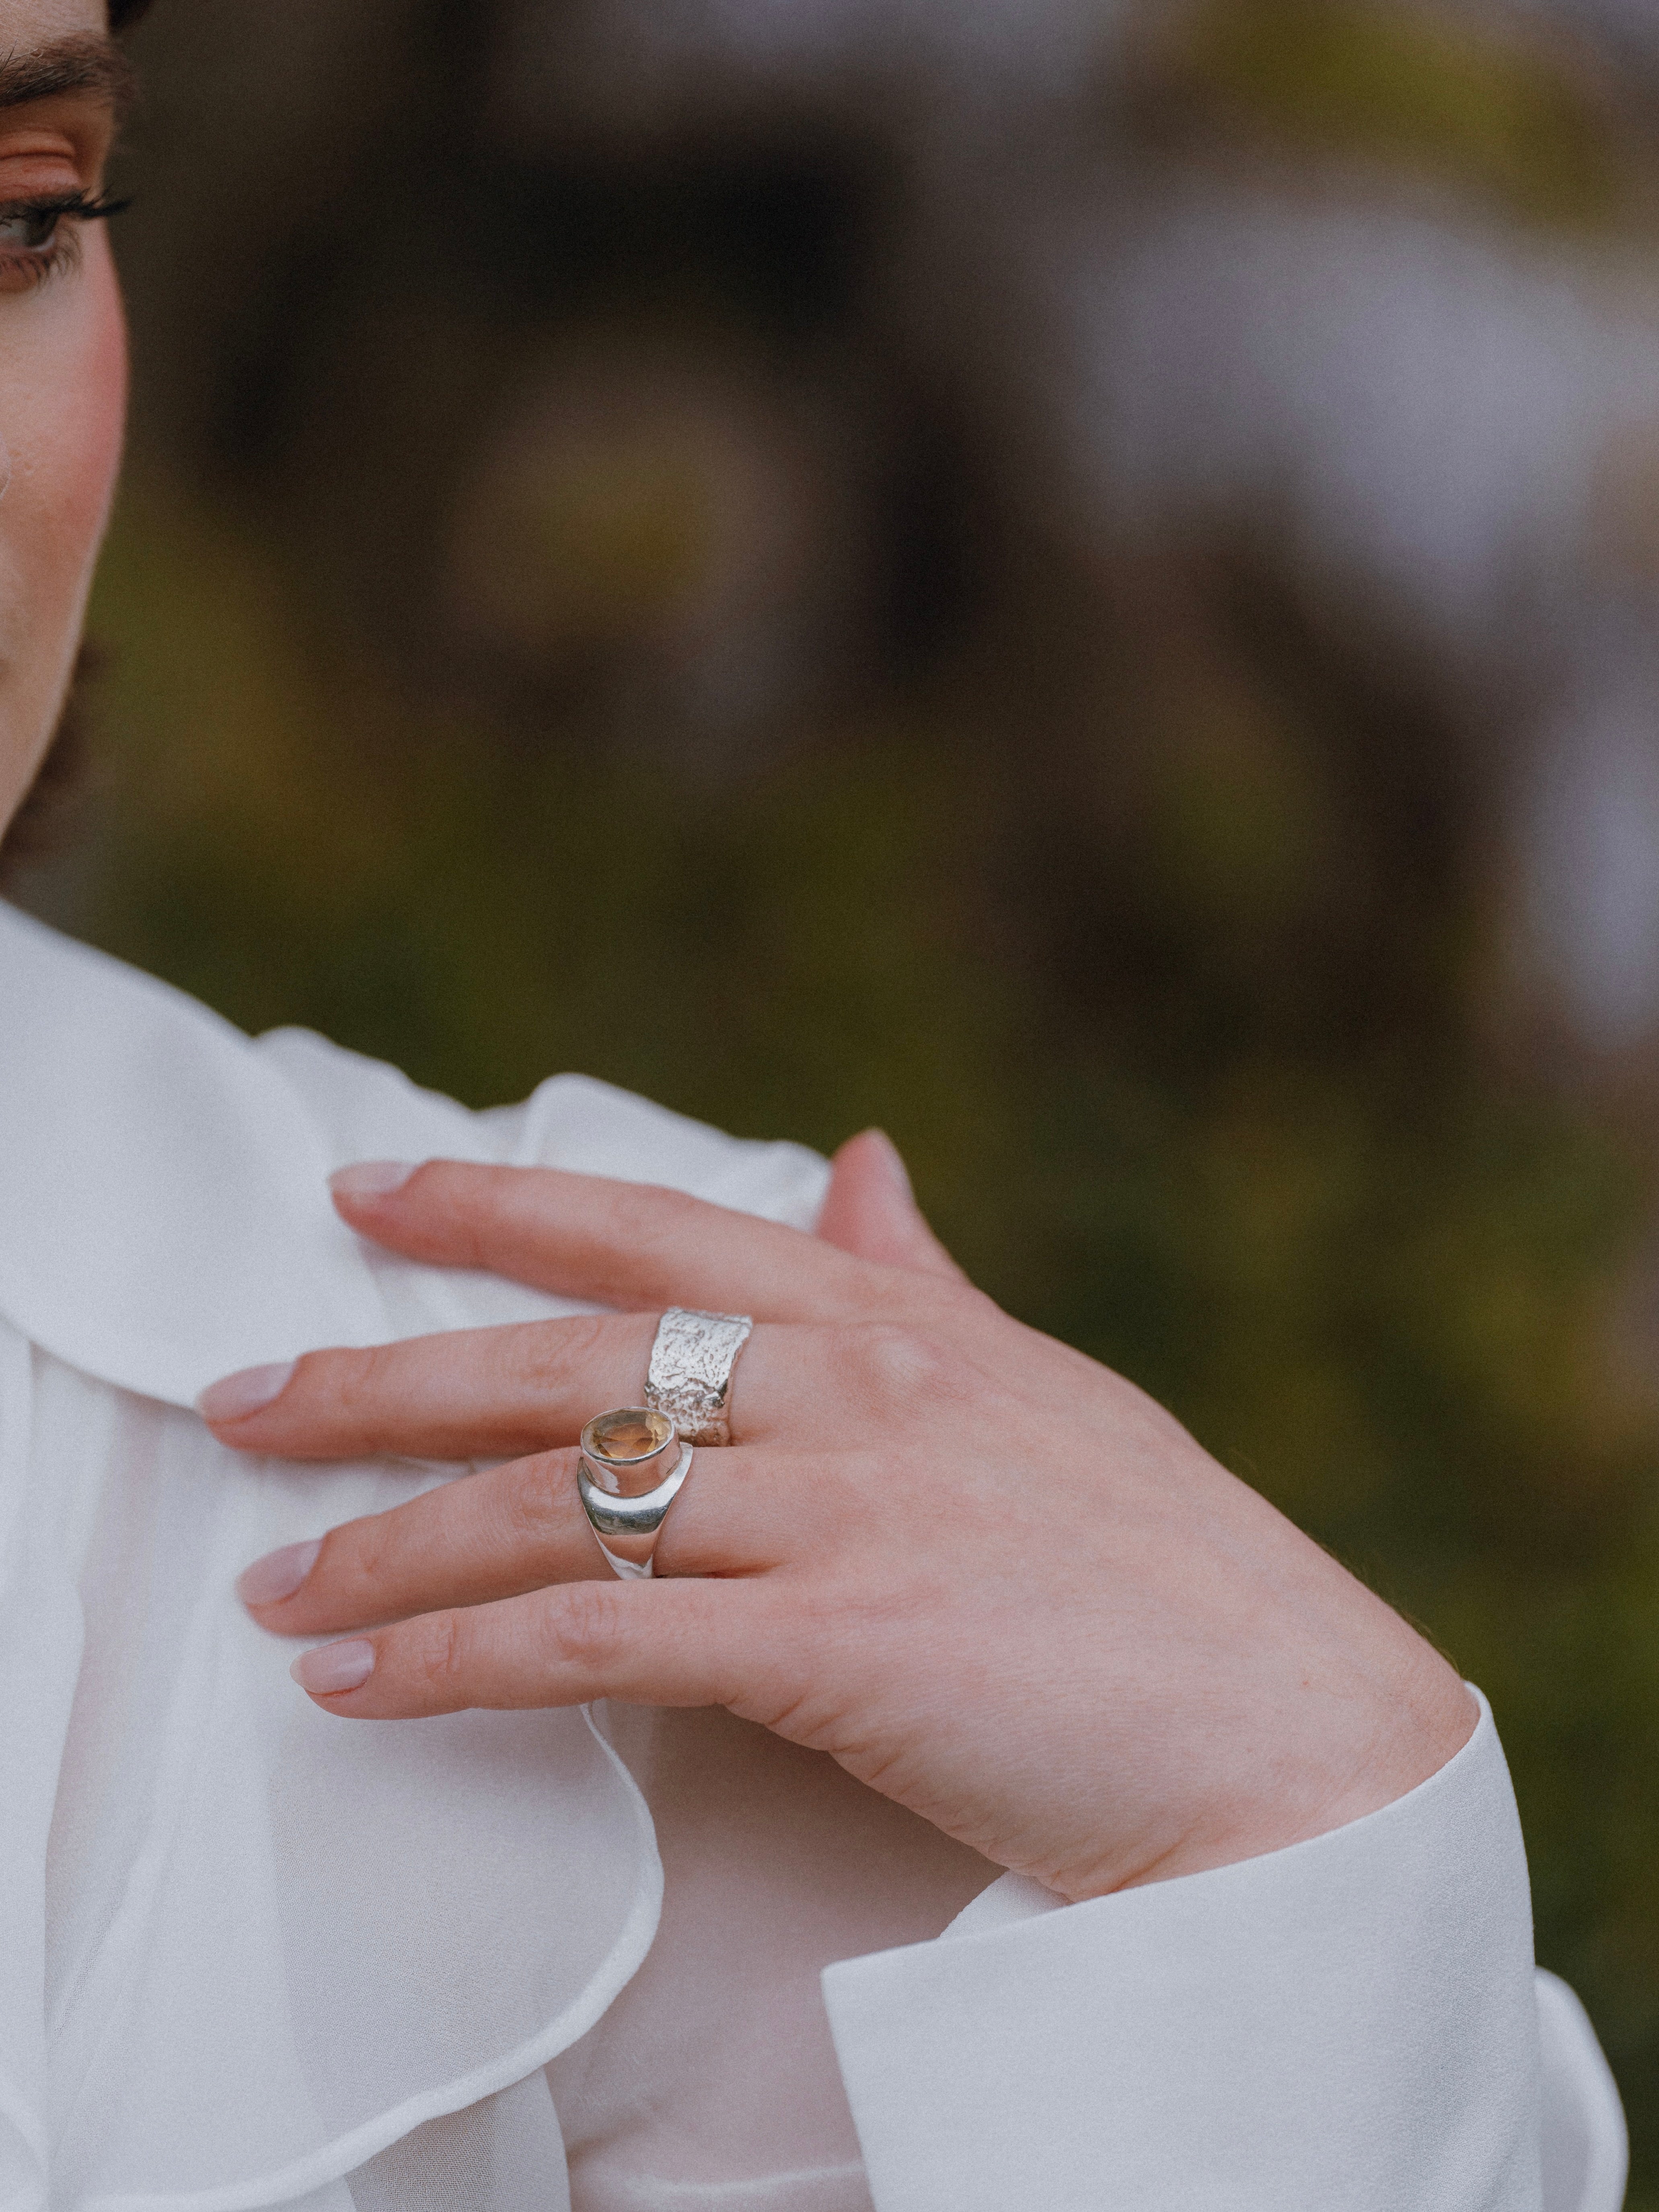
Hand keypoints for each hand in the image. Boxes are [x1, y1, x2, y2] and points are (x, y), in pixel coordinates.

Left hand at [203, 1131, 1473, 1903]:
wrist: (1288, 1725)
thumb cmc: (1161, 1564)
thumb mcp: (1038, 1389)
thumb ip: (926, 1281)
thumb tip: (857, 1162)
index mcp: (891, 1321)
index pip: (653, 1228)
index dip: (495, 1198)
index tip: (367, 1187)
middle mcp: (853, 1389)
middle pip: (566, 1356)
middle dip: (384, 1374)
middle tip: (245, 1395)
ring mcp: (843, 1509)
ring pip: (558, 1499)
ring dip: (390, 1545)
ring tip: (277, 1584)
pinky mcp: (837, 1642)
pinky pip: (597, 1640)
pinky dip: (461, 1660)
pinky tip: (362, 1686)